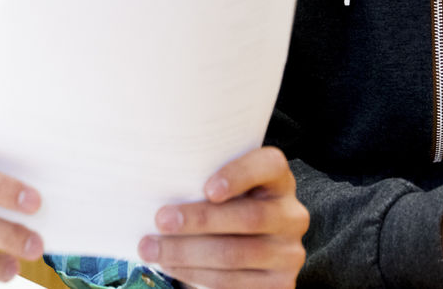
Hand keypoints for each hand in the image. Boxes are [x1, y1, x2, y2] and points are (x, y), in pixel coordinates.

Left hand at [140, 146, 307, 288]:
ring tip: (152, 248)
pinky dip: (196, 275)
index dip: (240, 175)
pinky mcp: (280, 283)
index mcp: (277, 179)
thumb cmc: (218, 205)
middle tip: (160, 220)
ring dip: (187, 253)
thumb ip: (200, 178)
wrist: (238, 247)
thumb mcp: (214, 185)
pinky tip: (171, 266)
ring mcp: (288, 252)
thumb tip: (153, 180)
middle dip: (199, 220)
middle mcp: (290, 214)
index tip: (208, 190)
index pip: (270, 165)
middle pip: (249, 217)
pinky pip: (235, 282)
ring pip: (236, 254)